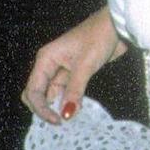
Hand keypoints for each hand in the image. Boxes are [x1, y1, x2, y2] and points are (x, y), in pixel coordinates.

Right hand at [21, 8, 123, 124]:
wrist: (116, 26)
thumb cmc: (98, 38)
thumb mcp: (85, 66)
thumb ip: (74, 91)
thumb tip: (66, 114)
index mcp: (45, 59)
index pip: (34, 90)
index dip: (41, 108)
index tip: (57, 121)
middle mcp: (49, 65)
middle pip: (36, 93)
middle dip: (43, 109)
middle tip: (58, 123)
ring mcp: (60, 70)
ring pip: (51, 94)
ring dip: (56, 107)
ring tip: (67, 122)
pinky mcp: (73, 74)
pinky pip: (64, 92)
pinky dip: (67, 102)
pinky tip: (74, 111)